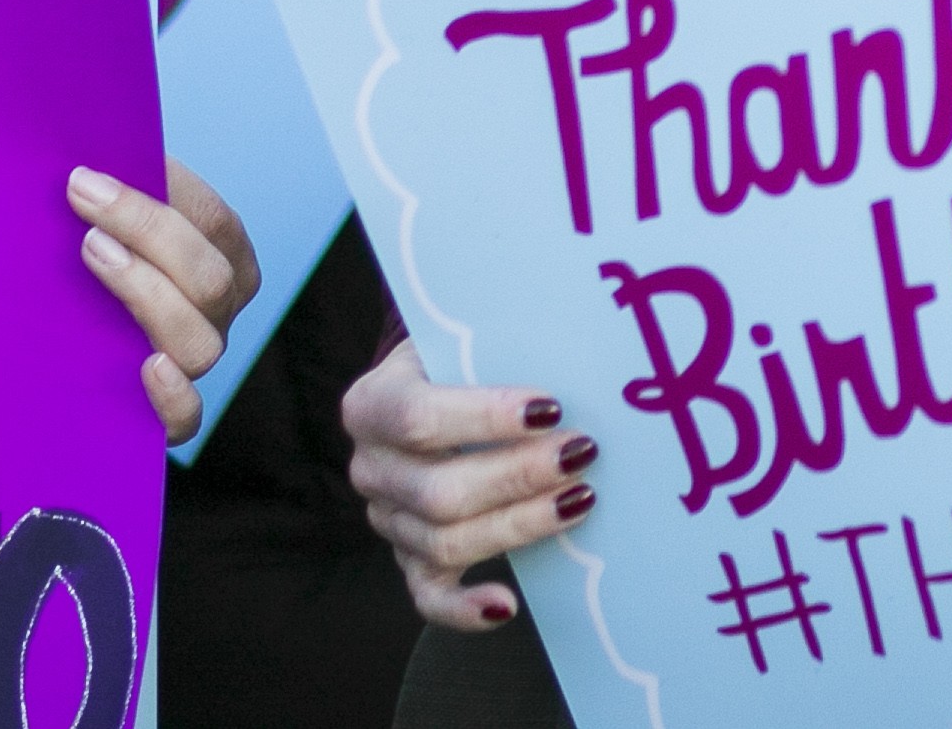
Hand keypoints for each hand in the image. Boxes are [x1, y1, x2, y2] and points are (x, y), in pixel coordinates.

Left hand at [71, 161, 257, 444]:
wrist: (56, 335)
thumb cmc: (90, 252)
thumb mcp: (109, 213)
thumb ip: (115, 187)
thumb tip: (89, 156)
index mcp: (223, 253)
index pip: (213, 220)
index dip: (159, 196)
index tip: (88, 176)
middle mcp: (218, 309)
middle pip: (208, 278)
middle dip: (147, 233)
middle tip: (82, 208)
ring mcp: (195, 359)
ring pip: (199, 342)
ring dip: (148, 294)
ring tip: (92, 256)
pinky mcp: (167, 412)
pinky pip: (187, 418)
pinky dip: (174, 396)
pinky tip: (146, 365)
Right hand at [345, 337, 598, 629]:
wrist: (435, 387)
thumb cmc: (461, 361)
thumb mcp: (464, 341)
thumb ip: (498, 352)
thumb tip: (573, 363)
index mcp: (371, 404)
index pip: (416, 416)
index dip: (484, 416)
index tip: (551, 407)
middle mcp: (370, 467)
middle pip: (439, 490)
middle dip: (518, 476)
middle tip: (581, 455)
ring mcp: (387, 518)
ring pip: (445, 542)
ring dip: (519, 525)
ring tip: (579, 500)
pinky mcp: (409, 558)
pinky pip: (429, 596)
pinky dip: (465, 609)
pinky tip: (507, 604)